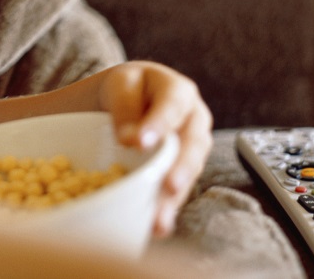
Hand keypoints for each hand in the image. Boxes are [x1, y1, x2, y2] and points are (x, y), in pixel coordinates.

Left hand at [97, 62, 212, 236]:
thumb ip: (125, 106)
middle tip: (168, 185)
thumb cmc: (123, 90)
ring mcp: (192, 147)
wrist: (124, 101)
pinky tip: (156, 227)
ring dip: (175, 196)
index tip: (140, 142)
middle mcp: (193, 119)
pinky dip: (168, 208)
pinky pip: (181, 190)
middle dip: (180, 166)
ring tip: (159, 218)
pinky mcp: (183, 171)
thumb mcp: (120, 86)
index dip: (159, 124)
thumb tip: (130, 139)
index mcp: (177, 90)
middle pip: (193, 142)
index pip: (172, 104)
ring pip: (190, 171)